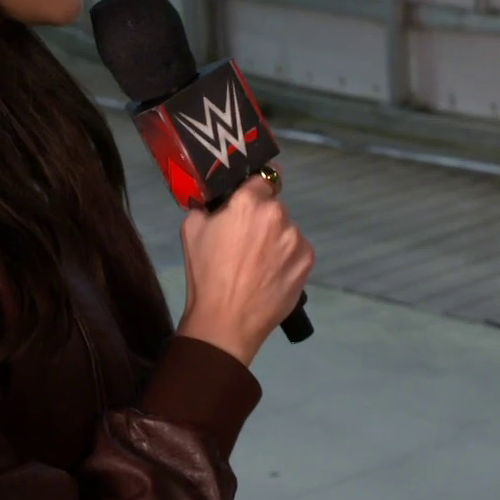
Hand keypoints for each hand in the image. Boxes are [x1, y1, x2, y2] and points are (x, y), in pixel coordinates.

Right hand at [175, 173, 312, 365]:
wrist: (226, 321)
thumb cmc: (205, 274)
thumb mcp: (192, 228)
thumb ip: (210, 206)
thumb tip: (221, 203)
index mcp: (249, 202)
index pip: (263, 177)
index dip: (256, 187)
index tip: (251, 197)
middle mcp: (278, 215)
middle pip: (274, 206)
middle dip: (262, 218)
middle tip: (246, 241)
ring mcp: (296, 239)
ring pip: (286, 230)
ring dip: (276, 239)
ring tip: (258, 265)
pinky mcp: (307, 261)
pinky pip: (296, 250)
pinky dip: (286, 258)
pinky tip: (270, 275)